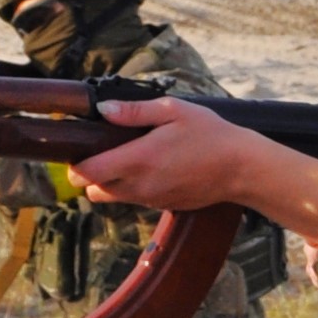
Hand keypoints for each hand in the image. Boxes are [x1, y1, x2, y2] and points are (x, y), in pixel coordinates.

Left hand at [69, 98, 317, 245]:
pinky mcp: (163, 206)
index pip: (87, 173)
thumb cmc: (210, 134)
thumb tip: (104, 110)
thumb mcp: (174, 111)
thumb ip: (135, 112)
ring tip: (127, 159)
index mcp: (137, 159)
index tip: (79, 150)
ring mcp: (152, 199)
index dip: (76, 165)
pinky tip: (151, 169)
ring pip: (113, 198)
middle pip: (94, 191)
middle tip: (102, 152)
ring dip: (111, 183)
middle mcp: (140, 185)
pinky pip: (136, 200)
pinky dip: (133, 188)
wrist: (242, 168)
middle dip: (91, 175)